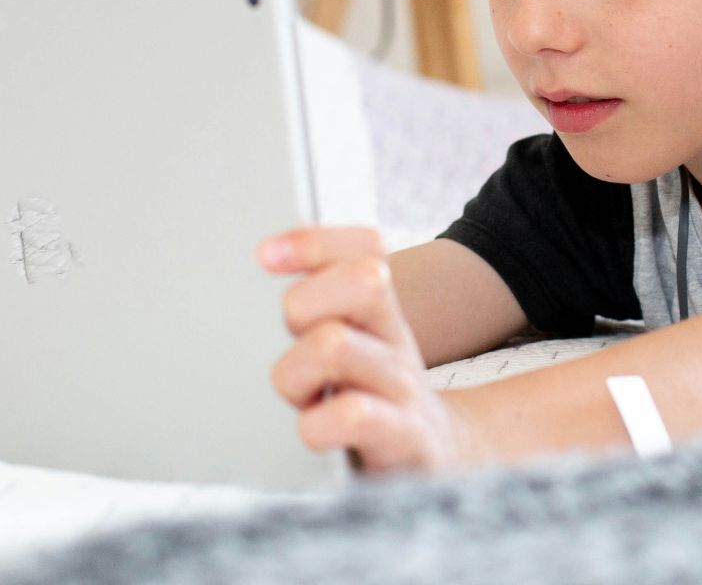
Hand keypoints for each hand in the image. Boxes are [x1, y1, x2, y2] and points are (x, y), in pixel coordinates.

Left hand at [257, 226, 468, 472]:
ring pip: (334, 344)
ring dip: (297, 373)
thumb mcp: (354, 346)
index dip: (315, 241)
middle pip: (363, 279)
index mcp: (382, 313)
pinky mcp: (404, 438)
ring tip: (304, 399)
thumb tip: (268, 255)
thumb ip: (321, 305)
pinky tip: (317, 432)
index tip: (266, 256)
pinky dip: (318, 424)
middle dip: (304, 304)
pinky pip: (352, 415)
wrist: (435, 460)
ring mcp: (403, 388)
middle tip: (295, 346)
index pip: (367, 249)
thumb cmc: (374, 400)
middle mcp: (397, 340)